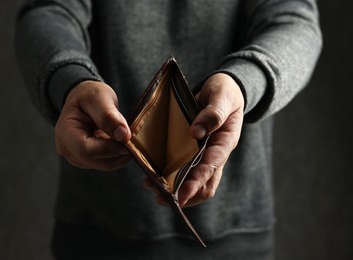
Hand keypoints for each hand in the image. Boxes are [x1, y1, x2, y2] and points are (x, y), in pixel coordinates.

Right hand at [55, 80, 131, 170]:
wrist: (83, 99)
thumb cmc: (89, 95)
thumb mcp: (99, 97)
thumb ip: (109, 115)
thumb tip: (123, 136)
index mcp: (65, 133)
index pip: (87, 150)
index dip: (110, 148)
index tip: (128, 137)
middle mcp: (67, 150)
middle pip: (97, 161)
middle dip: (118, 152)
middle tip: (132, 137)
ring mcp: (77, 158)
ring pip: (105, 165)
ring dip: (120, 154)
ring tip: (126, 136)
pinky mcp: (87, 161)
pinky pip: (106, 163)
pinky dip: (117, 154)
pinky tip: (120, 141)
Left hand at [146, 73, 243, 206]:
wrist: (223, 89)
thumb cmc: (225, 92)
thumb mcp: (223, 97)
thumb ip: (213, 114)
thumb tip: (196, 133)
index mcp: (225, 142)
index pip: (211, 167)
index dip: (197, 182)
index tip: (181, 195)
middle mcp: (215, 152)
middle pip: (204, 183)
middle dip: (185, 194)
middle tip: (161, 198)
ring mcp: (204, 152)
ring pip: (193, 179)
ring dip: (175, 187)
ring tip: (151, 187)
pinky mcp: (193, 149)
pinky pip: (183, 166)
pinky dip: (170, 173)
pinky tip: (153, 174)